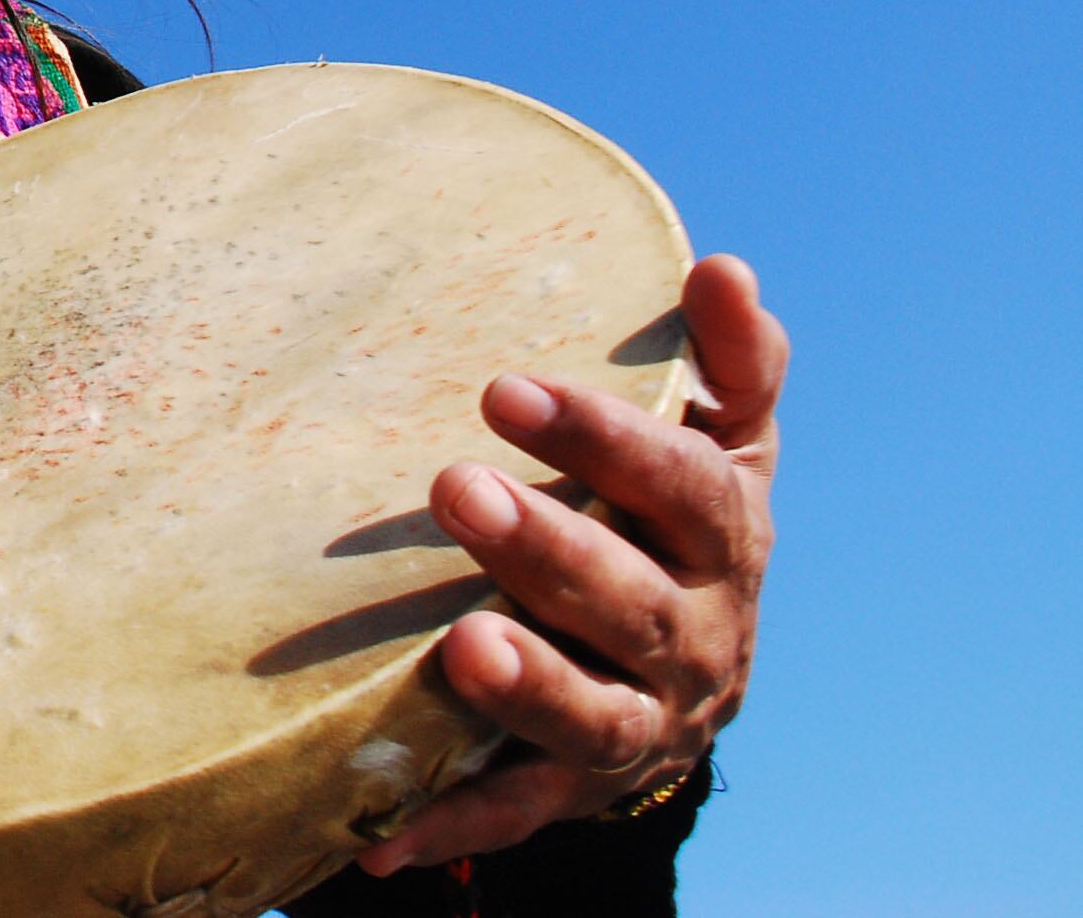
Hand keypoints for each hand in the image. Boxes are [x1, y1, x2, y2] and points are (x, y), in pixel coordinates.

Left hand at [358, 254, 784, 873]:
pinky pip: (516, 810)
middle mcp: (698, 638)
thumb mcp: (723, 445)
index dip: (603, 439)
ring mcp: (644, 722)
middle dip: (549, 548)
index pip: (683, 484)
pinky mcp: (579, 789)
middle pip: (631, 600)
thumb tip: (723, 269)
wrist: (691, 675)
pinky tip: (378, 838)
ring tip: (460, 646)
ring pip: (594, 715)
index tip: (499, 389)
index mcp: (726, 540)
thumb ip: (729, 364)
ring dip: (528, 684)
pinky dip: (452, 822)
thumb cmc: (679, 523)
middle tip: (453, 487)